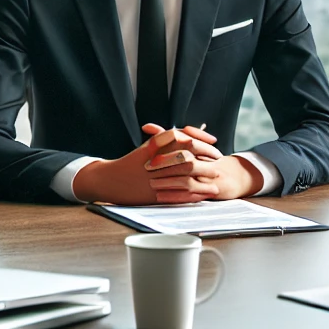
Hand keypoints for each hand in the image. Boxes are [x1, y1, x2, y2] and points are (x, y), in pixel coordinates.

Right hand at [73, 127, 222, 204]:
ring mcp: (154, 178)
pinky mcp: (153, 194)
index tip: (215, 145)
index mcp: (156, 146)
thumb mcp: (150, 145)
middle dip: (206, 161)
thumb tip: (196, 132)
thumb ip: (171, 138)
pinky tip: (202, 195)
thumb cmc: (133, 161)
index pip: (185, 139)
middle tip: (217, 163)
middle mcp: (156, 161)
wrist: (111, 179)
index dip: (203, 142)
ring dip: (203, 180)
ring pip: (185, 177)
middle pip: (189, 158)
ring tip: (215, 182)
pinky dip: (192, 195)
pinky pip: (177, 195)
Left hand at [141, 124, 262, 202]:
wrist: (231, 176)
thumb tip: (146, 126)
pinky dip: (173, 196)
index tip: (150, 149)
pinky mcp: (211, 191)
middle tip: (148, 166)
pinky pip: (190, 197)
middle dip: (166, 164)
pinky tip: (160, 196)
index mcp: (201, 148)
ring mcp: (210, 177)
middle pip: (186, 161)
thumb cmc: (204, 159)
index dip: (167, 145)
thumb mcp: (187, 145)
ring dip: (167, 182)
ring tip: (152, 183)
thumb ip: (166, 136)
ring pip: (187, 180)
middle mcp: (207, 161)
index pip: (186, 142)